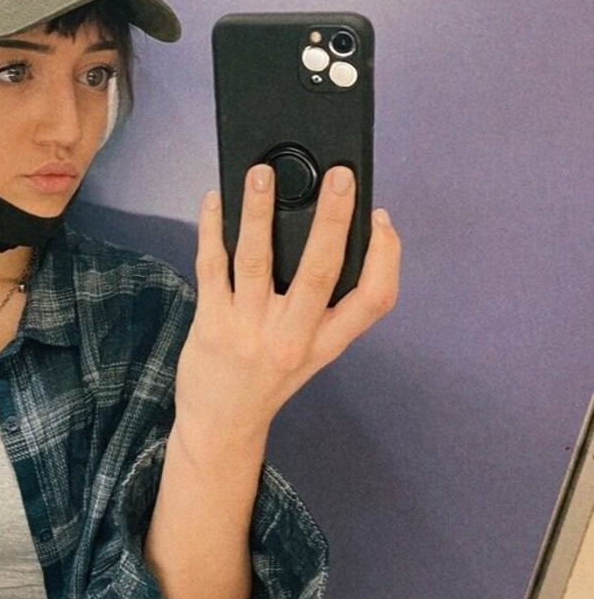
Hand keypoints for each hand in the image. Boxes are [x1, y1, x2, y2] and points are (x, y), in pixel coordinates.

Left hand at [177, 164, 400, 440]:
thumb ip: (322, 307)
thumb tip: (326, 233)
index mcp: (326, 343)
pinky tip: (216, 202)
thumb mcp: (310, 352)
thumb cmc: (268, 379)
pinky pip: (212, 266)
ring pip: (257, 260)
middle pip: (320, 271)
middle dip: (332, 219)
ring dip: (260, 212)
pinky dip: (213, 230)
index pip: (374, 300)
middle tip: (339, 176)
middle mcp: (292, 338)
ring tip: (261, 174)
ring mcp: (249, 331)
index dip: (387, 256)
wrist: (220, 424)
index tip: (380, 218)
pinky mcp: (211, 324)